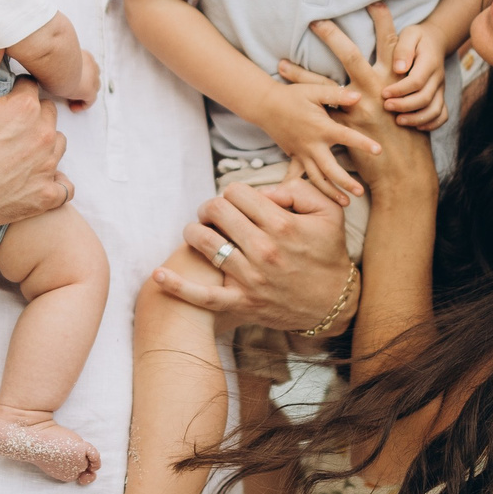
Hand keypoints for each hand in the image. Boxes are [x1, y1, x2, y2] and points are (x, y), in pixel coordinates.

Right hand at [0, 48, 70, 231]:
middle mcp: (44, 135)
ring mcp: (47, 168)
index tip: (2, 105)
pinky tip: (35, 180)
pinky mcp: (45, 196)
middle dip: (33, 118)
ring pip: (58, 146)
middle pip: (49, 115)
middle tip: (7, 130)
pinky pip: (65, 187)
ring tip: (17, 154)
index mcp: (27, 108)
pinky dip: (54, 184)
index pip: (32, 88)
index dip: (15, 94)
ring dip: (44, 146)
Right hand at [48, 48, 99, 113]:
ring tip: (72, 99)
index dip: (81, 74)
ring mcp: (92, 78)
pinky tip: (73, 108)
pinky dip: (82, 105)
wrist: (56, 61)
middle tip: (73, 89)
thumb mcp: (54, 58)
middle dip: (85, 83)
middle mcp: (90, 65)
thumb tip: (46, 66)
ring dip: (84, 93)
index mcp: (83, 55)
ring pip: (94, 87)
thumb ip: (55, 62)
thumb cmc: (50, 57)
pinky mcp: (89, 90)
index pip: (87, 65)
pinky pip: (90, 100)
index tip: (72, 78)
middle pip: (93, 75)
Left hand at [145, 179, 357, 334]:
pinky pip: (203, 296)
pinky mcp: (241, 302)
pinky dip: (178, 286)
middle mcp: (263, 250)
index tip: (240, 203)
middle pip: (217, 210)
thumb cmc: (328, 253)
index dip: (235, 192)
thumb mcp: (328, 212)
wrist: (333, 303)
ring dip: (196, 231)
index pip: (237, 192)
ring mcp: (249, 278)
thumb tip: (263, 191)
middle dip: (212, 207)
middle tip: (216, 214)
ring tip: (201, 231)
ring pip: (203, 241)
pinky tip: (159, 274)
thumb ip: (297, 190)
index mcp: (282, 225)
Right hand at [255, 77, 374, 202]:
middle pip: (330, 169)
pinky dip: (302, 190)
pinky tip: (308, 203)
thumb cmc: (292, 96)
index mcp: (321, 128)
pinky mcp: (294, 157)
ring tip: (345, 203)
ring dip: (330, 192)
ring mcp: (301, 153)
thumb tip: (358, 96)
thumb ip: (337, 94)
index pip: (346, 136)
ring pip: (316, 178)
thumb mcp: (314, 90)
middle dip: (345, 182)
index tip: (378, 151)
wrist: (266, 105)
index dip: (363, 143)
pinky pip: (298, 177)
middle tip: (360, 192)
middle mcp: (312, 145)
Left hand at [284, 4, 433, 196]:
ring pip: (322, 85)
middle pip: (350, 54)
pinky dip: (298, 109)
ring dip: (300, 74)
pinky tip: (282, 103)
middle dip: (332, 35)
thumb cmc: (412, 137)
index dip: (383, 21)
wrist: (406, 171)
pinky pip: (314, 114)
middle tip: (314, 21)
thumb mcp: (415, 104)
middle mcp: (376, 89)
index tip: (374, 3)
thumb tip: (400, 69)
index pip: (390, 42)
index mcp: (396, 80)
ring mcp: (358, 109)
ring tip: (280, 63)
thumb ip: (403, 85)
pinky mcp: (343, 129)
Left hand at [382, 22, 448, 131]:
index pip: (416, 81)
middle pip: (425, 98)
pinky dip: (432, 124)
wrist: (434, 41)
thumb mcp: (409, 35)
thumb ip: (403, 49)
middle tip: (386, 106)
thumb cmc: (416, 38)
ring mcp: (441, 89)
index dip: (400, 90)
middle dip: (405, 106)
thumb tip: (399, 69)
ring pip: (435, 110)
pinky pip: (442, 115)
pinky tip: (416, 126)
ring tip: (399, 121)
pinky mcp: (440, 96)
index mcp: (429, 62)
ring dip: (417, 118)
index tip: (384, 93)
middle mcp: (438, 77)